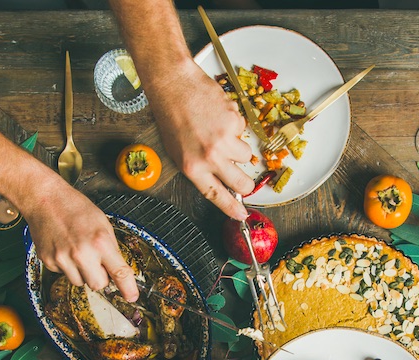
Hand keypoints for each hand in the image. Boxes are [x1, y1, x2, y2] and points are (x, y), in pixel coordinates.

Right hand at [17, 182, 138, 301]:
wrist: (45, 200)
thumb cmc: (75, 208)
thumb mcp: (103, 224)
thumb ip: (111, 249)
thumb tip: (117, 271)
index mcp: (100, 242)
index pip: (119, 272)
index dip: (128, 288)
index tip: (132, 296)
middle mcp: (82, 253)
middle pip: (98, 285)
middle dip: (100, 277)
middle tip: (96, 261)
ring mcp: (63, 259)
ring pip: (80, 282)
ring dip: (82, 273)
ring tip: (77, 251)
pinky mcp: (49, 261)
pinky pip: (64, 274)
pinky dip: (67, 266)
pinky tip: (64, 248)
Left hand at [147, 60, 253, 218]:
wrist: (175, 86)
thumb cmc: (172, 117)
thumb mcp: (177, 152)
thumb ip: (199, 169)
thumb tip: (217, 182)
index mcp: (192, 167)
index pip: (217, 195)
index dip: (232, 208)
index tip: (242, 215)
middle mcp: (209, 156)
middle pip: (241, 182)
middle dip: (246, 184)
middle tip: (244, 180)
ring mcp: (224, 139)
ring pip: (245, 155)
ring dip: (237, 148)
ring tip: (219, 134)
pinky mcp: (234, 122)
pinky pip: (243, 131)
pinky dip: (233, 125)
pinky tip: (217, 116)